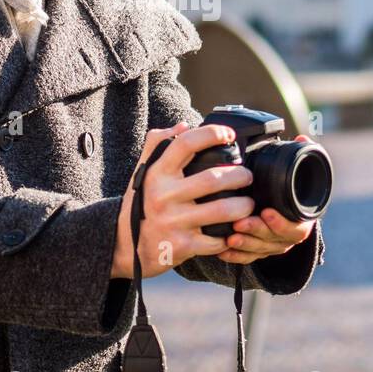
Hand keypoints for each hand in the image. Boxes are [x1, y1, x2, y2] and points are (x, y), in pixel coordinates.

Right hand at [111, 121, 259, 279]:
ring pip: (222, 210)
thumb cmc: (140, 204)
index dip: (211, 134)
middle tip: (247, 177)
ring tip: (248, 204)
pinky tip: (233, 231)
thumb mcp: (143, 172)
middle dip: (239, 175)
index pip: (186, 143)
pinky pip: (217, 240)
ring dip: (243, 206)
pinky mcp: (182, 246)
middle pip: (212, 178)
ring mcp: (173, 221)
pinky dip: (230, 236)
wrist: (124, 246)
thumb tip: (183, 125)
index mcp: (157, 173)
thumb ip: (157, 144)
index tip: (229, 135)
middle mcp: (164, 195)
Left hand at [216, 134, 317, 264]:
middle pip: (274, 241)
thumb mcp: (296, 171)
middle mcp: (287, 235)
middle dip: (257, 232)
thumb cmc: (288, 186)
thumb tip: (303, 139)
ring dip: (245, 245)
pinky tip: (222, 249)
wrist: (285, 206)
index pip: (296, 228)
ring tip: (229, 236)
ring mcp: (273, 245)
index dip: (282, 223)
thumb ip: (301, 156)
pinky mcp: (258, 250)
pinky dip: (236, 256)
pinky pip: (248, 258)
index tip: (267, 212)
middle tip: (240, 223)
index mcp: (300, 219)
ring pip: (260, 251)